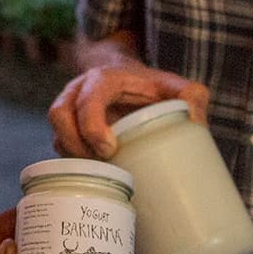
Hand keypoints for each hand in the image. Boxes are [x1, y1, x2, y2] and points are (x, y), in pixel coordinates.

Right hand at [49, 63, 208, 158]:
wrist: (130, 81)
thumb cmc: (152, 86)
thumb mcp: (175, 85)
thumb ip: (193, 96)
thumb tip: (196, 122)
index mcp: (103, 79)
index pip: (87, 98)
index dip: (92, 124)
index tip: (110, 149)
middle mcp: (78, 91)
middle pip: (59, 114)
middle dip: (76, 144)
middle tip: (103, 164)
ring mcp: (69, 109)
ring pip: (56, 131)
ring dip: (72, 155)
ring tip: (99, 172)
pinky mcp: (69, 128)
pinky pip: (60, 145)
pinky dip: (73, 161)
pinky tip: (95, 174)